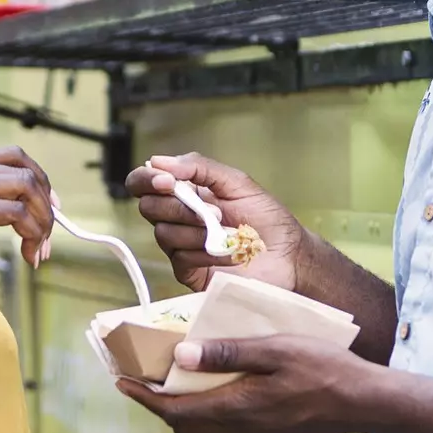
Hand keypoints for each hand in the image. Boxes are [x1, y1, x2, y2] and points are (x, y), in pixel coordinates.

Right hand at [0, 147, 54, 299]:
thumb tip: (38, 205)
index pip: (14, 155)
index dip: (40, 178)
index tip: (52, 206)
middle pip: (26, 170)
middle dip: (47, 204)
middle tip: (49, 235)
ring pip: (26, 189)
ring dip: (43, 222)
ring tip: (39, 248)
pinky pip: (17, 214)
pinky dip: (31, 234)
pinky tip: (27, 254)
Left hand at [116, 334, 373, 432]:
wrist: (365, 403)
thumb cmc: (324, 369)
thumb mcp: (275, 350)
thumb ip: (229, 353)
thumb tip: (181, 355)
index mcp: (236, 406)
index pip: (174, 409)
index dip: (144, 397)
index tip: (121, 381)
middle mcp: (241, 427)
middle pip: (184, 423)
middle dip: (158, 404)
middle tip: (143, 378)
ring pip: (205, 427)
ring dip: (182, 407)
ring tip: (173, 378)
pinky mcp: (271, 431)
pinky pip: (225, 424)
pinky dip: (207, 406)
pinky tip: (216, 383)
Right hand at [125, 153, 303, 293]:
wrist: (288, 255)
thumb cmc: (266, 218)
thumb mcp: (237, 183)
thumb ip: (199, 167)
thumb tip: (158, 160)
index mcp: (184, 192)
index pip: (144, 183)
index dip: (146, 180)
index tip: (167, 182)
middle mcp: (177, 218)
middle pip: (149, 208)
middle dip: (179, 207)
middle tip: (215, 212)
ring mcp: (180, 246)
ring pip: (164, 234)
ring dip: (198, 232)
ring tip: (230, 233)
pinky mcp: (188, 271)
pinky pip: (181, 258)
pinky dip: (208, 253)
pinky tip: (231, 253)